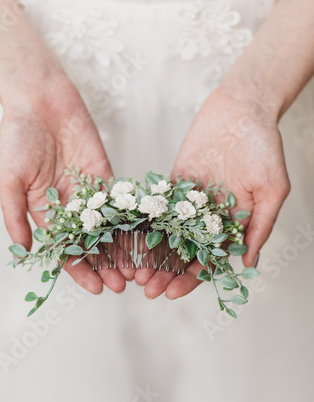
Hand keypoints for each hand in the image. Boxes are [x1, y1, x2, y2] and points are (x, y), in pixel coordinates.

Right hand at [0, 76, 133, 294]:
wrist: (40, 101)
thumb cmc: (17, 138)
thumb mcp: (8, 179)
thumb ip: (17, 215)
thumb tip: (24, 251)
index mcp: (46, 214)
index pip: (66, 250)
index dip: (81, 271)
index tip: (97, 288)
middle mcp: (70, 209)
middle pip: (92, 245)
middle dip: (107, 267)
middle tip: (124, 285)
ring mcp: (90, 195)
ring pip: (110, 230)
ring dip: (123, 251)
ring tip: (138, 270)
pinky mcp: (106, 178)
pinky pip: (122, 204)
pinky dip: (133, 223)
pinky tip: (145, 239)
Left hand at [135, 87, 289, 298]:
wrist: (242, 110)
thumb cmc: (264, 147)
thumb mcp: (273, 188)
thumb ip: (260, 225)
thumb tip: (248, 263)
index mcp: (232, 225)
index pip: (210, 260)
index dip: (192, 278)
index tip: (173, 292)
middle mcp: (209, 219)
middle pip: (184, 253)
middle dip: (166, 273)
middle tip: (147, 290)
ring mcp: (189, 203)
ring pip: (167, 235)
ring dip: (151, 255)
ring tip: (134, 272)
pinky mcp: (174, 185)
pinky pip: (157, 208)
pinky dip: (143, 225)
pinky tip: (127, 239)